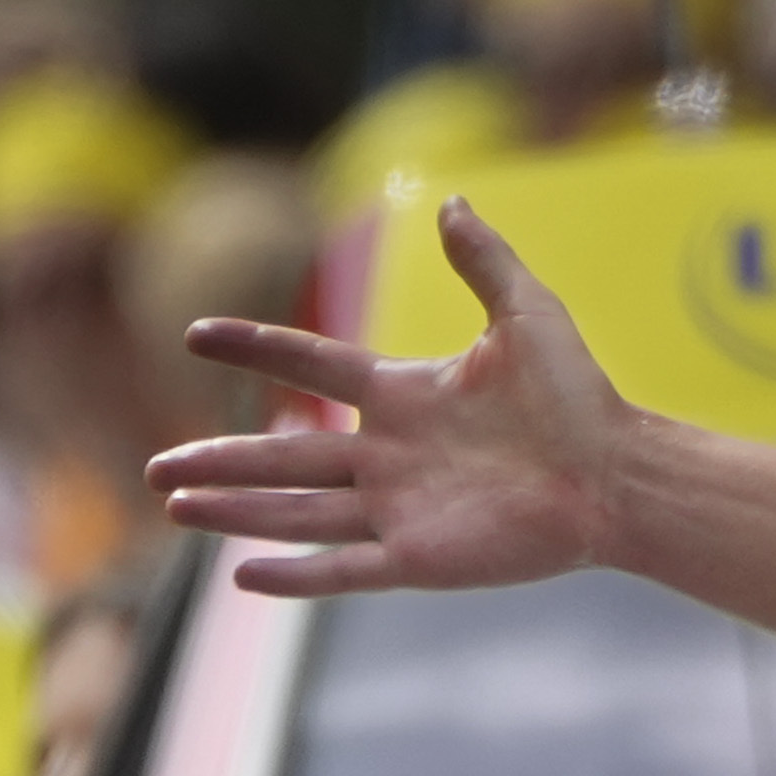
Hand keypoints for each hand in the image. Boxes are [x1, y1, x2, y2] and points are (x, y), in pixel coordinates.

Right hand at [155, 197, 638, 596]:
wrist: (619, 473)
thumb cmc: (579, 397)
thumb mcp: (526, 315)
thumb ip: (483, 260)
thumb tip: (451, 200)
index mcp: (401, 394)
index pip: (310, 364)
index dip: (256, 350)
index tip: (195, 336)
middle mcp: (387, 454)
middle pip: (283, 456)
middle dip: (219, 461)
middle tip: (156, 467)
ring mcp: (399, 508)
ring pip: (297, 511)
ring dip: (235, 510)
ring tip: (175, 506)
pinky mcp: (421, 557)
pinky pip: (346, 567)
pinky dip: (297, 575)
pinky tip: (241, 571)